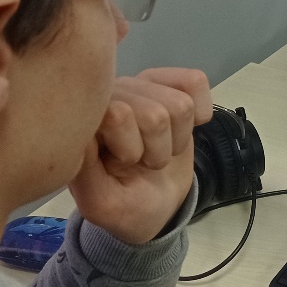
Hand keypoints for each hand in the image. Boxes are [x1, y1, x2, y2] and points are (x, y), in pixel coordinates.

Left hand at [69, 68, 212, 244]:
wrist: (155, 204)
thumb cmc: (125, 205)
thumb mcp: (99, 203)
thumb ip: (85, 170)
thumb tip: (88, 130)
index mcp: (86, 118)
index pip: (119, 115)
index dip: (130, 150)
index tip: (120, 168)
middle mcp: (111, 92)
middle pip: (155, 114)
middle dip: (157, 151)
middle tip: (143, 163)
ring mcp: (142, 84)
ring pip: (181, 104)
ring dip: (178, 139)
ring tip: (159, 151)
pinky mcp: (171, 82)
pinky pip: (196, 82)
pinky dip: (200, 113)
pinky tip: (183, 130)